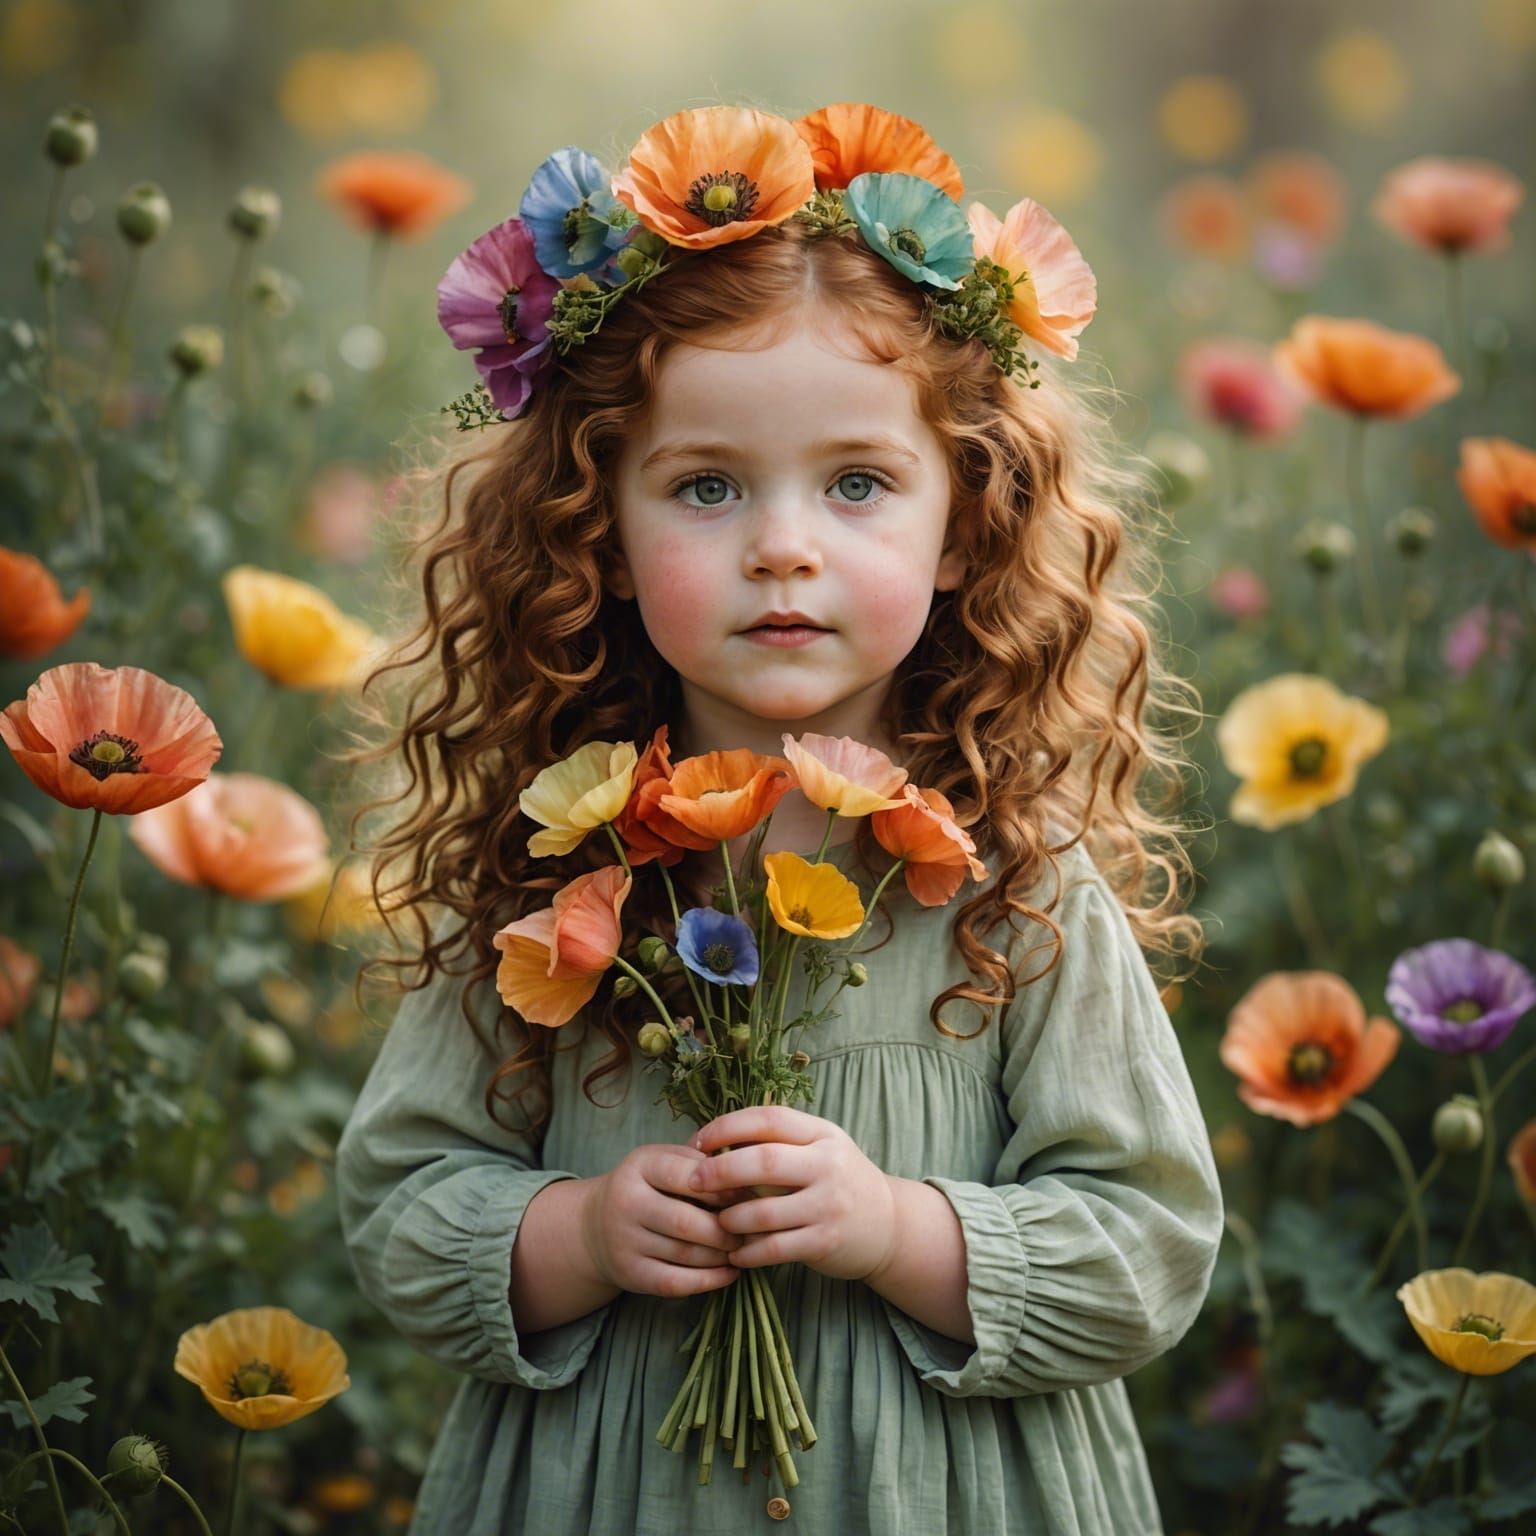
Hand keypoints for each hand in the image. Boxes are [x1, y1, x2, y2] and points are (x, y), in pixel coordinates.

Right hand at [581, 1142, 742, 1298]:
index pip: (685, 1175)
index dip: (721, 1187)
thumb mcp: (666, 1160)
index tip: (747, 1194)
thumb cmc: (649, 1187)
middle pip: (685, 1221)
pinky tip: (730, 1272)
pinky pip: (677, 1282)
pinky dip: (710, 1280)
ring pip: (685, 1254)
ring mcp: (625, 1242)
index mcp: (639, 1166)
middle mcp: (626, 1203)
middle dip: (725, 1229)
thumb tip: (749, 1169)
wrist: (596, 1226)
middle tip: (750, 1229)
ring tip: (744, 1249)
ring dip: (722, 1255)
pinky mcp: (631, 1274)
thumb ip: (701, 1160)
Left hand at [689, 1107, 897, 1282]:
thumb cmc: (838, 1180)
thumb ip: (779, 1140)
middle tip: (694, 1182)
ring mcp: (828, 1205)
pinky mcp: (825, 1242)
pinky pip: (774, 1248)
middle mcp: (828, 1165)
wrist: (888, 1225)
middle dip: (720, 1171)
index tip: (699, 1140)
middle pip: (763, 1162)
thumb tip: (715, 1139)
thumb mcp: (819, 1148)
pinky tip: (735, 1253)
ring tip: (717, 1221)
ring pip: (763, 1211)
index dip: (728, 1126)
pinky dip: (748, 1252)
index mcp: (823, 1134)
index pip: (769, 1119)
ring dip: (730, 1218)